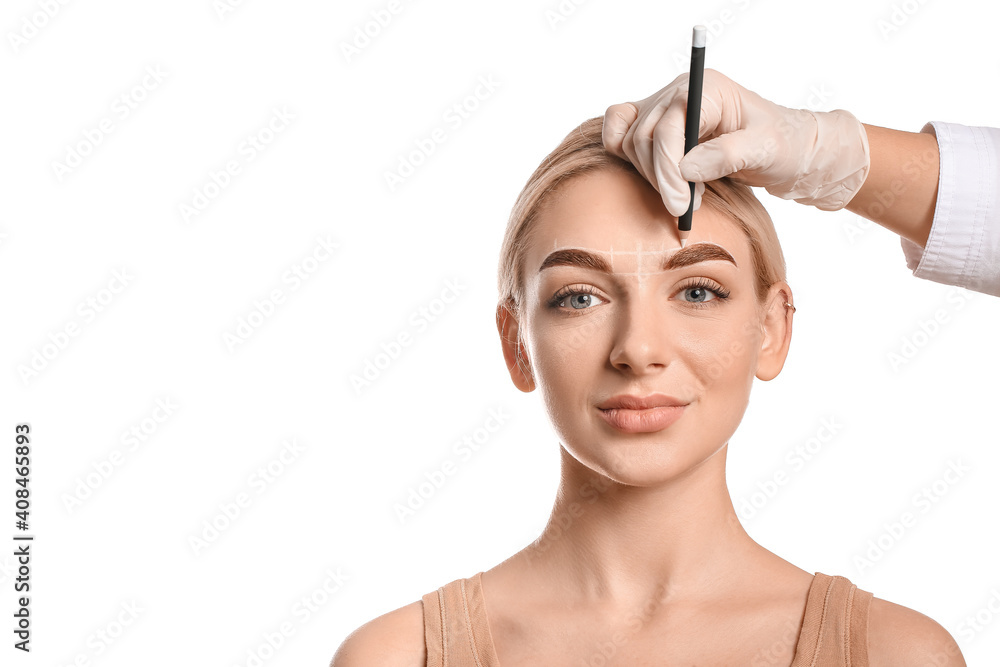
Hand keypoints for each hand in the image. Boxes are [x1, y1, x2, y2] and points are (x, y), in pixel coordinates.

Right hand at [602, 69, 870, 216]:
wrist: (783, 150)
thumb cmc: (782, 144)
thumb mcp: (766, 149)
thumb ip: (728, 154)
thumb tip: (685, 169)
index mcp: (705, 88)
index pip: (668, 126)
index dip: (668, 167)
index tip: (679, 204)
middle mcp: (679, 93)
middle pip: (644, 136)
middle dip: (660, 178)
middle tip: (684, 209)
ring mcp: (662, 109)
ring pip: (631, 142)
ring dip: (652, 177)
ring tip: (687, 197)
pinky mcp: (654, 129)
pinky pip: (617, 136)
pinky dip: (627, 160)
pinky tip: (659, 181)